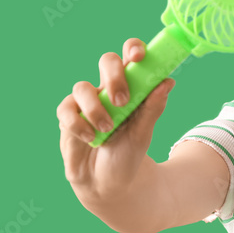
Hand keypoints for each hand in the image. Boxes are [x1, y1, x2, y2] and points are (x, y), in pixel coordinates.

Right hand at [56, 38, 175, 201]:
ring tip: (107, 129)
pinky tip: (91, 138)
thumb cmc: (127, 154)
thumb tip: (167, 82)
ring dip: (96, 108)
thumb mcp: (143, 134)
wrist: (108, 184)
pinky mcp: (67, 117)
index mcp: (131, 88)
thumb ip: (153, 108)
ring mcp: (86, 102)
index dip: (134, 48)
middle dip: (114, 76)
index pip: (131, 57)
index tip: (139, 56)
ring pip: (82, 86)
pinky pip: (66, 110)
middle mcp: (107, 89)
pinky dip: (79, 124)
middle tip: (123, 100)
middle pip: (106, 61)